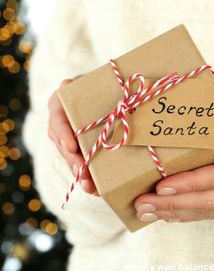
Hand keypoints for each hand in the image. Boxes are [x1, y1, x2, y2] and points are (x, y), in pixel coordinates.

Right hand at [47, 79, 97, 194]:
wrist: (97, 95)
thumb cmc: (96, 86)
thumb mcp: (90, 81)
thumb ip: (80, 85)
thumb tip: (68, 85)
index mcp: (61, 104)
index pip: (58, 118)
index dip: (63, 133)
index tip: (72, 146)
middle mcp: (61, 123)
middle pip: (63, 145)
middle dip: (73, 161)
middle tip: (83, 174)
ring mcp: (68, 138)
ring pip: (70, 158)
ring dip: (80, 173)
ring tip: (90, 187)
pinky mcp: (78, 150)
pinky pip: (79, 165)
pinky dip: (87, 177)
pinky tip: (95, 189)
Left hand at [134, 159, 213, 222]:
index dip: (189, 184)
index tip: (162, 186)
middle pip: (206, 201)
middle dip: (171, 205)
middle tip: (142, 206)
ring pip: (204, 211)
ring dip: (172, 213)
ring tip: (146, 213)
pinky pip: (208, 213)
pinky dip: (185, 215)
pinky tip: (167, 216)